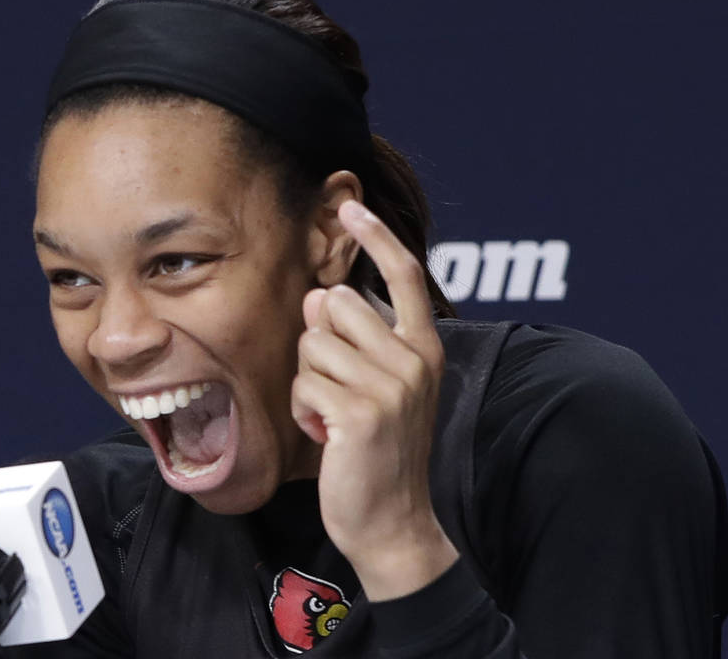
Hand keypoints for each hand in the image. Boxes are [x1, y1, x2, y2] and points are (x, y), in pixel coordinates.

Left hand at [291, 200, 457, 600]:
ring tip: (334, 416)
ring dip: (308, 383)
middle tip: (338, 390)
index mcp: (424, 348)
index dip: (377, 238)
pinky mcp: (361, 413)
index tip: (352, 207)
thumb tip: (320, 297)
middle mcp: (414, 360)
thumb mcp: (376, 387)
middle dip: (318, 345)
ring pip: (311, 345)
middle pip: (335, 306)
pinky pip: (302, 385)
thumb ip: (354, 339)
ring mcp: (391, 386)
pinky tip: (328, 436)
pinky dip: (303, 411)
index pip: (405, 277)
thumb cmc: (377, 450)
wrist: (391, 520)